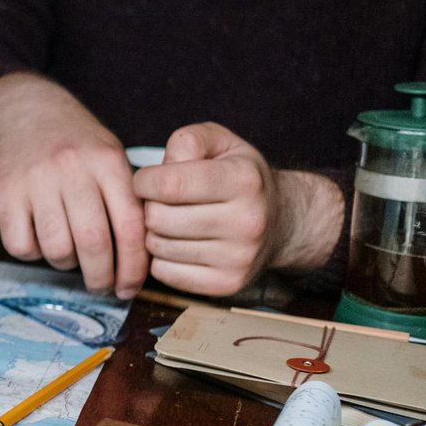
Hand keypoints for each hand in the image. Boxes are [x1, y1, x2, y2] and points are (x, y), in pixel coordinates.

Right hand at [0, 73, 147, 296]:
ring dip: (66, 264)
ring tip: (68, 254)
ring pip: (57, 248)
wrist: (23, 111)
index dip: (134, 267)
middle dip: (101, 277)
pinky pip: (21, 245)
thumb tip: (142, 261)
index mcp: (107, 161)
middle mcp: (72, 168)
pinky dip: (32, 253)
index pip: (130, 226)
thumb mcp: (110, 155)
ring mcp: (36, 179)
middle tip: (102, 287)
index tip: (130, 288)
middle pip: (94, 242)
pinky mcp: (5, 191)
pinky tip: (38, 238)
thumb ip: (128, 199)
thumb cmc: (75, 144)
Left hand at [133, 123, 343, 295]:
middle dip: (149, 207)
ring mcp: (239, 258)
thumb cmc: (238, 175)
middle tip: (162, 202)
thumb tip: (158, 171)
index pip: (169, 184)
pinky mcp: (228, 284)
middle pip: (158, 218)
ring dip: (154, 233)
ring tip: (174, 221)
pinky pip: (164, 273)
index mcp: (243, 180)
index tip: (147, 180)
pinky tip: (180, 243)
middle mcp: (247, 221)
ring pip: (158, 247)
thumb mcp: (220, 143)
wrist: (281, 221)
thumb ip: (187, 141)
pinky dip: (161, 258)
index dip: (144, 181)